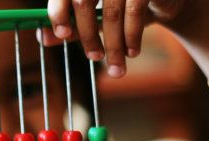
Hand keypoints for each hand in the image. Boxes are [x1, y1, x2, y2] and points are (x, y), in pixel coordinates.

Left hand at [44, 0, 197, 77]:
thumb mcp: (94, 19)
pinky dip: (132, 36)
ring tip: (117, 67)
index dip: (58, 11)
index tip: (62, 35)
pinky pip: (134, 12)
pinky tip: (132, 52)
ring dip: (113, 45)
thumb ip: (70, 27)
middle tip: (94, 59)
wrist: (165, 2)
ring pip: (111, 13)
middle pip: (83, 2)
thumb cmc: (123, 9)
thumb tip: (43, 39)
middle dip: (87, 36)